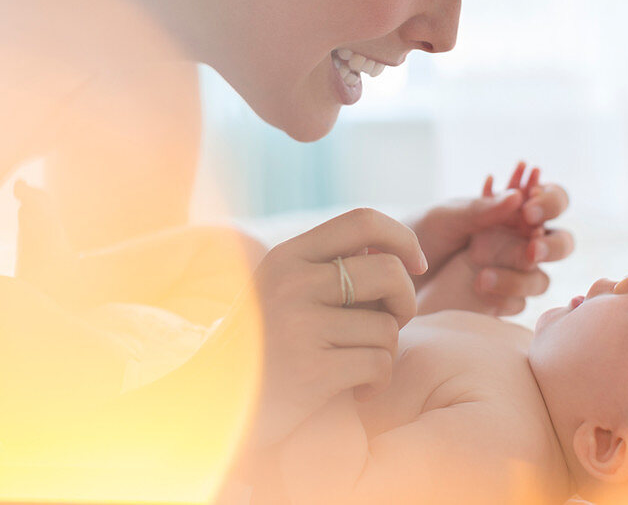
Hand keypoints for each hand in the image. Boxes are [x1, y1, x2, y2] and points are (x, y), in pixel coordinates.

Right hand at [247, 208, 424, 448]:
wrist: (211, 406)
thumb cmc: (262, 349)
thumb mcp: (282, 292)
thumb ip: (330, 269)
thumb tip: (389, 249)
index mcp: (288, 256)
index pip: (362, 220)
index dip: (402, 238)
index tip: (415, 264)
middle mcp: (293, 282)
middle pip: (389, 271)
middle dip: (406, 301)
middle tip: (392, 324)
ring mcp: (300, 324)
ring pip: (387, 326)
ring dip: (387, 352)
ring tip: (360, 366)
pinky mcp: (311, 369)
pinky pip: (379, 364)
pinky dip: (378, 382)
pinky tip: (358, 391)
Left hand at [413, 163, 573, 315]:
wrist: (394, 273)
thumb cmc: (422, 235)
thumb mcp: (446, 216)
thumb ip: (480, 209)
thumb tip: (517, 197)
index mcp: (514, 212)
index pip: (554, 200)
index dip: (550, 202)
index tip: (528, 210)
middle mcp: (521, 243)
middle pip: (562, 243)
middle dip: (551, 246)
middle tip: (531, 249)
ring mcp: (513, 275)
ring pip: (541, 280)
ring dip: (520, 278)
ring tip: (483, 277)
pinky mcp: (500, 303)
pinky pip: (517, 305)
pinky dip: (502, 298)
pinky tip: (478, 290)